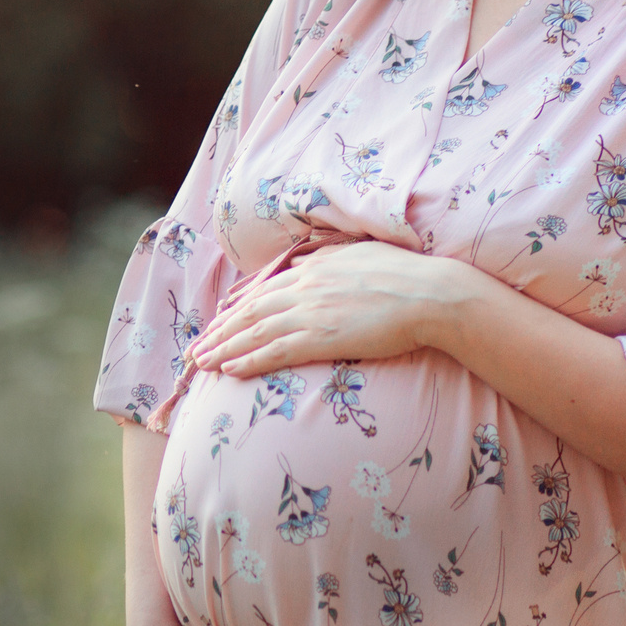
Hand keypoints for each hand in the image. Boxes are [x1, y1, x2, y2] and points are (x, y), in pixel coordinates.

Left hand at [188, 239, 479, 378]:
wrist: (429, 294)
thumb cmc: (401, 275)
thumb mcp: (355, 255)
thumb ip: (324, 261)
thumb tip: (301, 264)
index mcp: (311, 270)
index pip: (262, 292)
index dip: (235, 310)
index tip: (216, 323)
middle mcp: (303, 289)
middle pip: (249, 313)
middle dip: (219, 332)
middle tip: (196, 349)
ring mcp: (310, 313)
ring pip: (254, 333)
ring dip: (224, 349)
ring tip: (202, 363)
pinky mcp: (321, 338)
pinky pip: (275, 351)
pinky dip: (248, 360)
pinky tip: (230, 370)